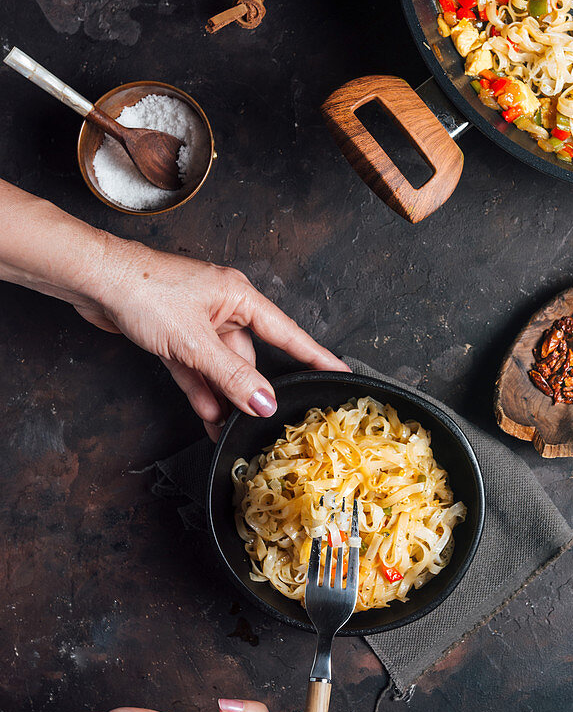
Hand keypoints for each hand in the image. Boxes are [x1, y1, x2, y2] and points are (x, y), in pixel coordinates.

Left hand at [78, 238, 348, 438]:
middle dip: (250, 390)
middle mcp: (222, 307)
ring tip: (226, 431)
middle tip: (262, 423)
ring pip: (220, 366)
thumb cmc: (144, 291)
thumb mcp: (194, 341)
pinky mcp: (173, 334)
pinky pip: (196, 368)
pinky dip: (200, 390)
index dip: (314, 356)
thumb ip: (231, 376)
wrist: (93, 280)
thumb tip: (264, 402)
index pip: (287, 333)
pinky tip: (206, 415)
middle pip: (248, 357)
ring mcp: (197, 321)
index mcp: (238, 296)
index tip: (339, 373)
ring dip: (222, 397)